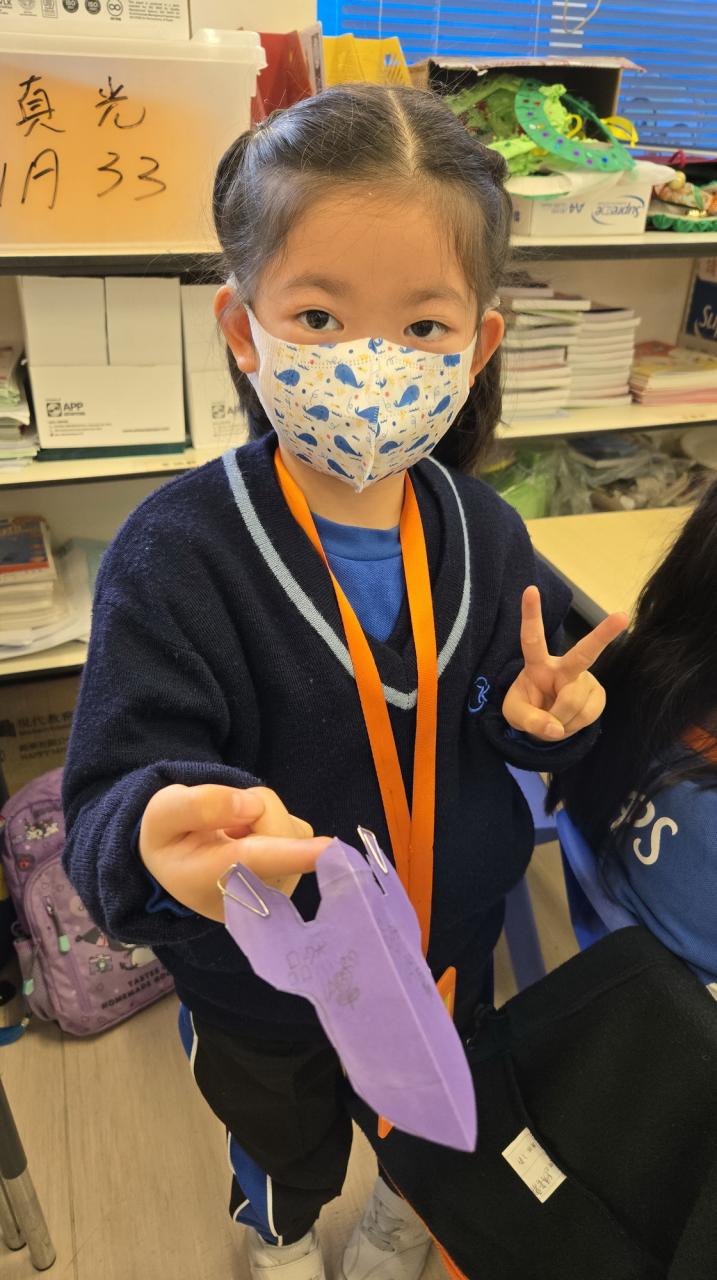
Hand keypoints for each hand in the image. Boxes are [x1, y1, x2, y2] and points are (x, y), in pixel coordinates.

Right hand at [139, 784, 330, 921]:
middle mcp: (254, 890)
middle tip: (218, 826)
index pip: (255, 859)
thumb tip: (251, 807)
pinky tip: (250, 843)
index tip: (329, 850)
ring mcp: (281, 884)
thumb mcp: (162, 814)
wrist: (181, 870)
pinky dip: (271, 825)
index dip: (295, 854)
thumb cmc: (172, 841)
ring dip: (258, 816)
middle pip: (268, 817)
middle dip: (246, 805)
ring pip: (283, 819)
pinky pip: (294, 826)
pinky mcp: (298, 871)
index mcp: (211, 876)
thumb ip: (196, 805)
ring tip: (231, 838)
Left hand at [502, 585, 626, 742]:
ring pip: (574, 702)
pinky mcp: (598, 694)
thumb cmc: (527, 708)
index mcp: (538, 664)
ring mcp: (585, 679)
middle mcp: (565, 667)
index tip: (530, 589)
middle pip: (585, 652)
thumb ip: (531, 722)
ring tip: (554, 719)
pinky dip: (574, 726)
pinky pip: (588, 715)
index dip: (531, 614)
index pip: (532, 638)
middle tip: (622, 617)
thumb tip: (556, 729)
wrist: (546, 723)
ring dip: (561, 720)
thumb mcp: (515, 716)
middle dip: (605, 633)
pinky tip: (569, 720)